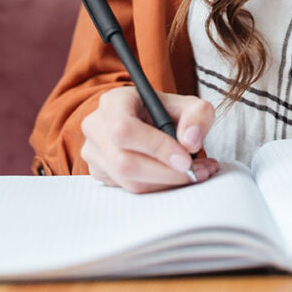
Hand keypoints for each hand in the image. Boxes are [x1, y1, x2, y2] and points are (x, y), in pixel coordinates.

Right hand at [80, 87, 218, 192]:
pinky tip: (178, 176)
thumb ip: (198, 116)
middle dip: (165, 172)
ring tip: (196, 173)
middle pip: (124, 162)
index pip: (124, 128)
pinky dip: (159, 188)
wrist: (149, 121)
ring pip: (128, 181)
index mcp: (113, 102)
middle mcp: (96, 127)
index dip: (155, 147)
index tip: (185, 159)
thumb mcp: (189, 104)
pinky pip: (129, 190)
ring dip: (166, 183)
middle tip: (196, 172)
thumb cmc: (165, 111)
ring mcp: (94, 153)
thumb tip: (190, 142)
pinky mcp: (100, 173)